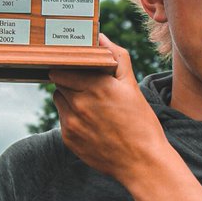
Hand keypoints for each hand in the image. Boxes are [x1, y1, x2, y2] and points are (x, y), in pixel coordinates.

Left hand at [49, 35, 170, 185]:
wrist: (142, 163)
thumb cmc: (141, 122)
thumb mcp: (132, 85)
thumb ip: (116, 57)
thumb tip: (100, 37)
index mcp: (96, 86)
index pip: (63, 67)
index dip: (70, 65)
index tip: (75, 66)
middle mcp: (79, 104)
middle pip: (59, 82)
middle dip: (69, 80)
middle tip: (84, 85)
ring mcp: (72, 123)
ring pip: (58, 100)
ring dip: (68, 98)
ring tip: (89, 104)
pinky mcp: (69, 140)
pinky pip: (62, 120)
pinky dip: (72, 117)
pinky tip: (91, 123)